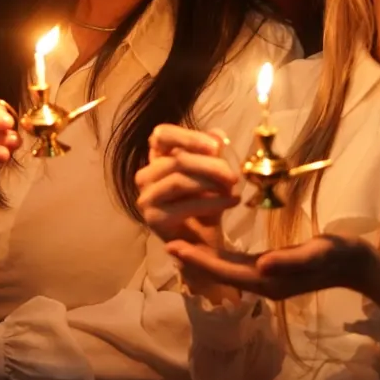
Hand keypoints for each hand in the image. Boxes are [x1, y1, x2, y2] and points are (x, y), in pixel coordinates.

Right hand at [134, 124, 238, 246]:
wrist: (201, 244)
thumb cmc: (204, 204)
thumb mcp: (212, 175)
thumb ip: (212, 153)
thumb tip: (217, 135)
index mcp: (157, 159)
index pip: (161, 135)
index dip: (187, 137)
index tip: (216, 146)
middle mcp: (146, 176)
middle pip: (177, 159)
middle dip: (211, 165)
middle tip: (234, 175)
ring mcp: (147, 198)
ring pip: (180, 180)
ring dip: (212, 183)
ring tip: (233, 188)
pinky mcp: (154, 218)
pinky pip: (186, 205)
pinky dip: (213, 202)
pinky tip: (232, 201)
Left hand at [167, 234, 379, 307]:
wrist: (360, 265)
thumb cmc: (340, 254)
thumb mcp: (318, 252)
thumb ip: (290, 260)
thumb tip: (261, 265)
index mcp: (271, 280)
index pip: (227, 270)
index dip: (200, 259)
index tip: (174, 246)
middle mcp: (266, 283)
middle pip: (223, 273)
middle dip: (196, 259)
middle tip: (169, 242)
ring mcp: (270, 280)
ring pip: (229, 271)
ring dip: (206, 259)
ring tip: (183, 245)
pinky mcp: (275, 272)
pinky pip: (240, 267)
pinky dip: (223, 259)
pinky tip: (214, 249)